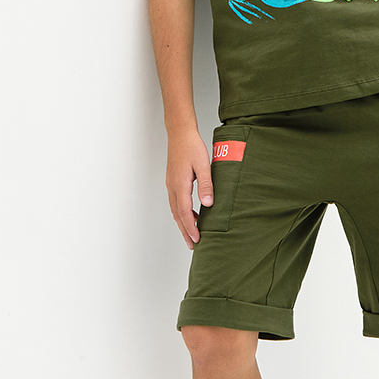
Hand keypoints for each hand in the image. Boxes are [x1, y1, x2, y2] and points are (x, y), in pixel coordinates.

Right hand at [166, 128, 212, 248]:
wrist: (180, 133)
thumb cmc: (192, 146)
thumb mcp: (204, 165)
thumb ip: (206, 185)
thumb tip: (208, 204)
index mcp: (180, 185)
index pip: (185, 213)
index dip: (191, 228)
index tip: (197, 239)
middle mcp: (172, 187)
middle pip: (178, 215)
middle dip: (185, 231)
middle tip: (192, 245)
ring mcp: (171, 185)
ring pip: (175, 210)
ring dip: (183, 223)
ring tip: (192, 234)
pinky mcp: (173, 182)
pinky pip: (176, 202)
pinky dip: (182, 213)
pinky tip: (192, 214)